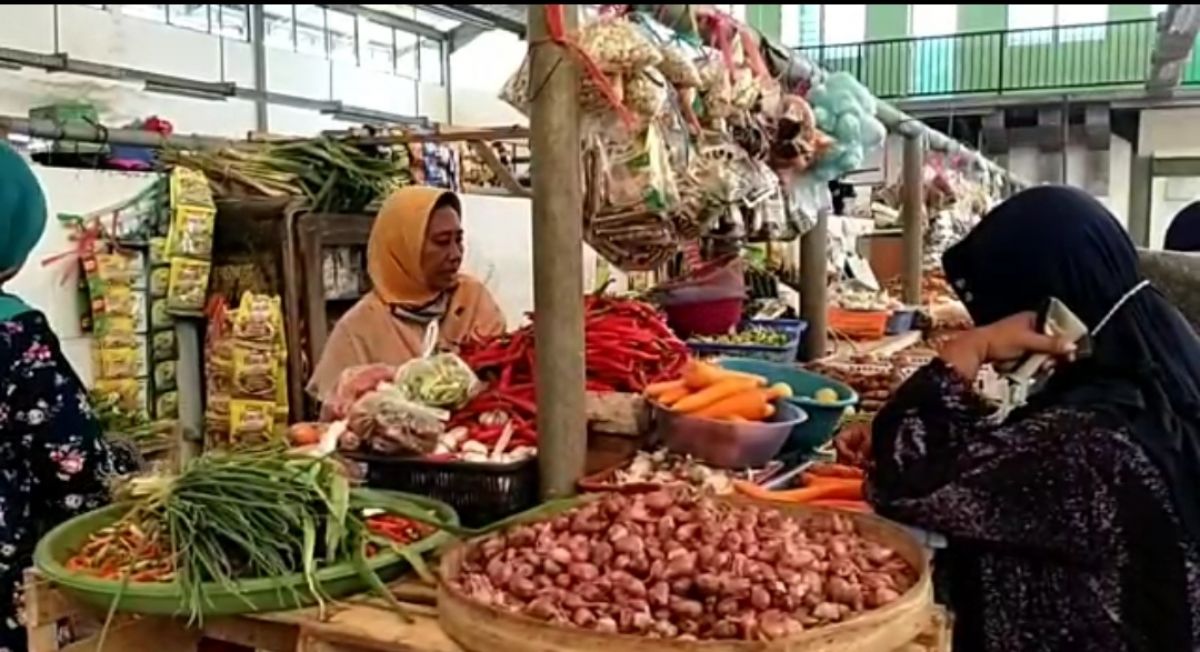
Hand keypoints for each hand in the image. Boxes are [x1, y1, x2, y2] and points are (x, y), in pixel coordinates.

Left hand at [940, 312, 1075, 379]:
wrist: (976, 350)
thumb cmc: (1000, 339)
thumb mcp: (1028, 341)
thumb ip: (1050, 344)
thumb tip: (1073, 346)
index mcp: (1032, 318)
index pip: (1057, 325)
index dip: (1065, 336)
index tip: (1072, 349)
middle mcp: (1030, 327)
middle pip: (1051, 340)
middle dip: (1054, 352)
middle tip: (1055, 361)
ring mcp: (1024, 340)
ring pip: (1043, 351)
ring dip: (1045, 360)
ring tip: (1043, 365)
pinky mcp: (1018, 352)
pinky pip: (1033, 358)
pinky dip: (1036, 363)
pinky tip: (1036, 368)